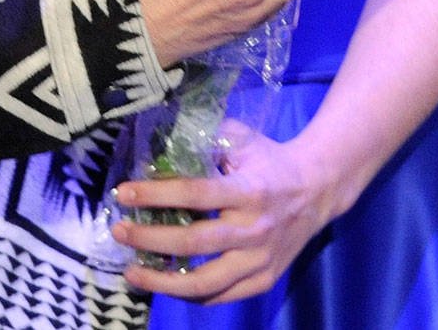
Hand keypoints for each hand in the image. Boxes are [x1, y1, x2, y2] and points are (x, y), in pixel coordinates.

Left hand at [111, 122, 325, 303]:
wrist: (318, 188)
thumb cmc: (270, 159)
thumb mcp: (243, 139)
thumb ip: (207, 138)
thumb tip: (161, 143)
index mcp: (249, 190)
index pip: (195, 194)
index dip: (156, 195)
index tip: (124, 193)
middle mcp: (255, 229)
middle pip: (194, 243)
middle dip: (149, 239)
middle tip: (119, 231)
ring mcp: (260, 260)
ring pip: (205, 283)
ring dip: (162, 281)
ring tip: (132, 273)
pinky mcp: (264, 280)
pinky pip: (220, 297)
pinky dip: (188, 295)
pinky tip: (164, 284)